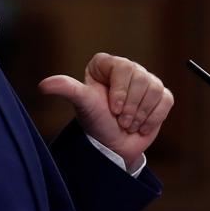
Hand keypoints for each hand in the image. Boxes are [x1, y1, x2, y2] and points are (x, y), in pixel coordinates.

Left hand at [38, 53, 173, 167]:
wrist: (113, 146)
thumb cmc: (96, 122)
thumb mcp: (82, 104)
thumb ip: (67, 90)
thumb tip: (43, 85)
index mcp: (107, 65)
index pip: (124, 67)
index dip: (121, 91)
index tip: (112, 109)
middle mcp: (128, 69)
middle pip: (142, 79)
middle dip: (131, 107)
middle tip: (120, 120)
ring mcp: (147, 81)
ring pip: (155, 90)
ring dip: (141, 114)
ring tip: (128, 124)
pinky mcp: (161, 96)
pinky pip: (166, 100)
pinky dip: (154, 117)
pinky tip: (141, 125)